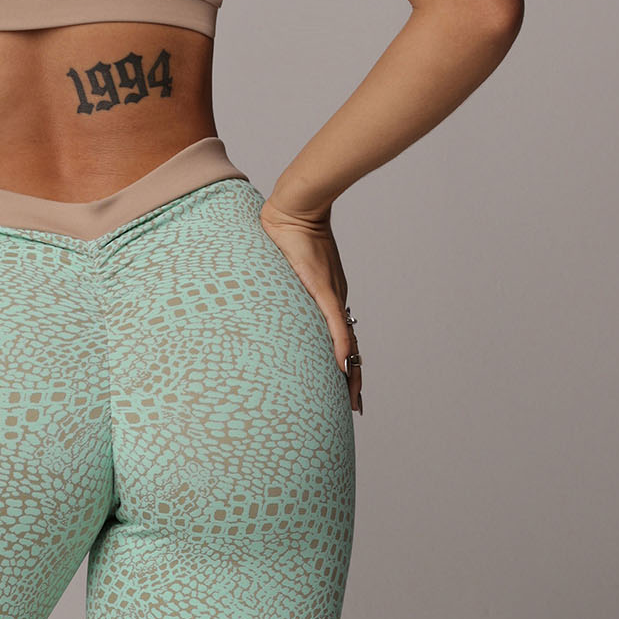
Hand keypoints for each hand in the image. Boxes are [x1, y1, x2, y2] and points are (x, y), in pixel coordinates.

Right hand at [258, 195, 362, 414]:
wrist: (293, 212)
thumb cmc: (286, 240)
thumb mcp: (286, 277)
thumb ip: (287, 297)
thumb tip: (264, 313)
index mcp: (325, 304)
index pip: (340, 341)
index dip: (345, 367)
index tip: (347, 391)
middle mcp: (333, 304)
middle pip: (348, 348)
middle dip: (351, 379)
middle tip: (354, 406)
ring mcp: (330, 298)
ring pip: (347, 343)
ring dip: (350, 372)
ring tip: (353, 398)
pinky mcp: (324, 290)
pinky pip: (334, 324)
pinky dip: (341, 346)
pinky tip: (343, 366)